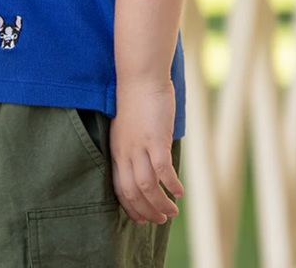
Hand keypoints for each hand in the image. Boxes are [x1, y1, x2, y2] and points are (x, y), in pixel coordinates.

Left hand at [109, 79, 183, 225]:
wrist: (139, 76)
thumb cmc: (136, 99)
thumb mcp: (128, 127)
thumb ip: (134, 147)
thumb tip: (148, 163)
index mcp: (116, 149)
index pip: (118, 187)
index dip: (130, 207)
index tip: (141, 219)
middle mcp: (124, 151)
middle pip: (132, 192)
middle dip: (146, 211)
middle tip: (160, 220)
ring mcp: (139, 146)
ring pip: (146, 186)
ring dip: (160, 204)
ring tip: (172, 212)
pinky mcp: (155, 139)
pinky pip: (162, 171)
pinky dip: (171, 185)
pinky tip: (179, 192)